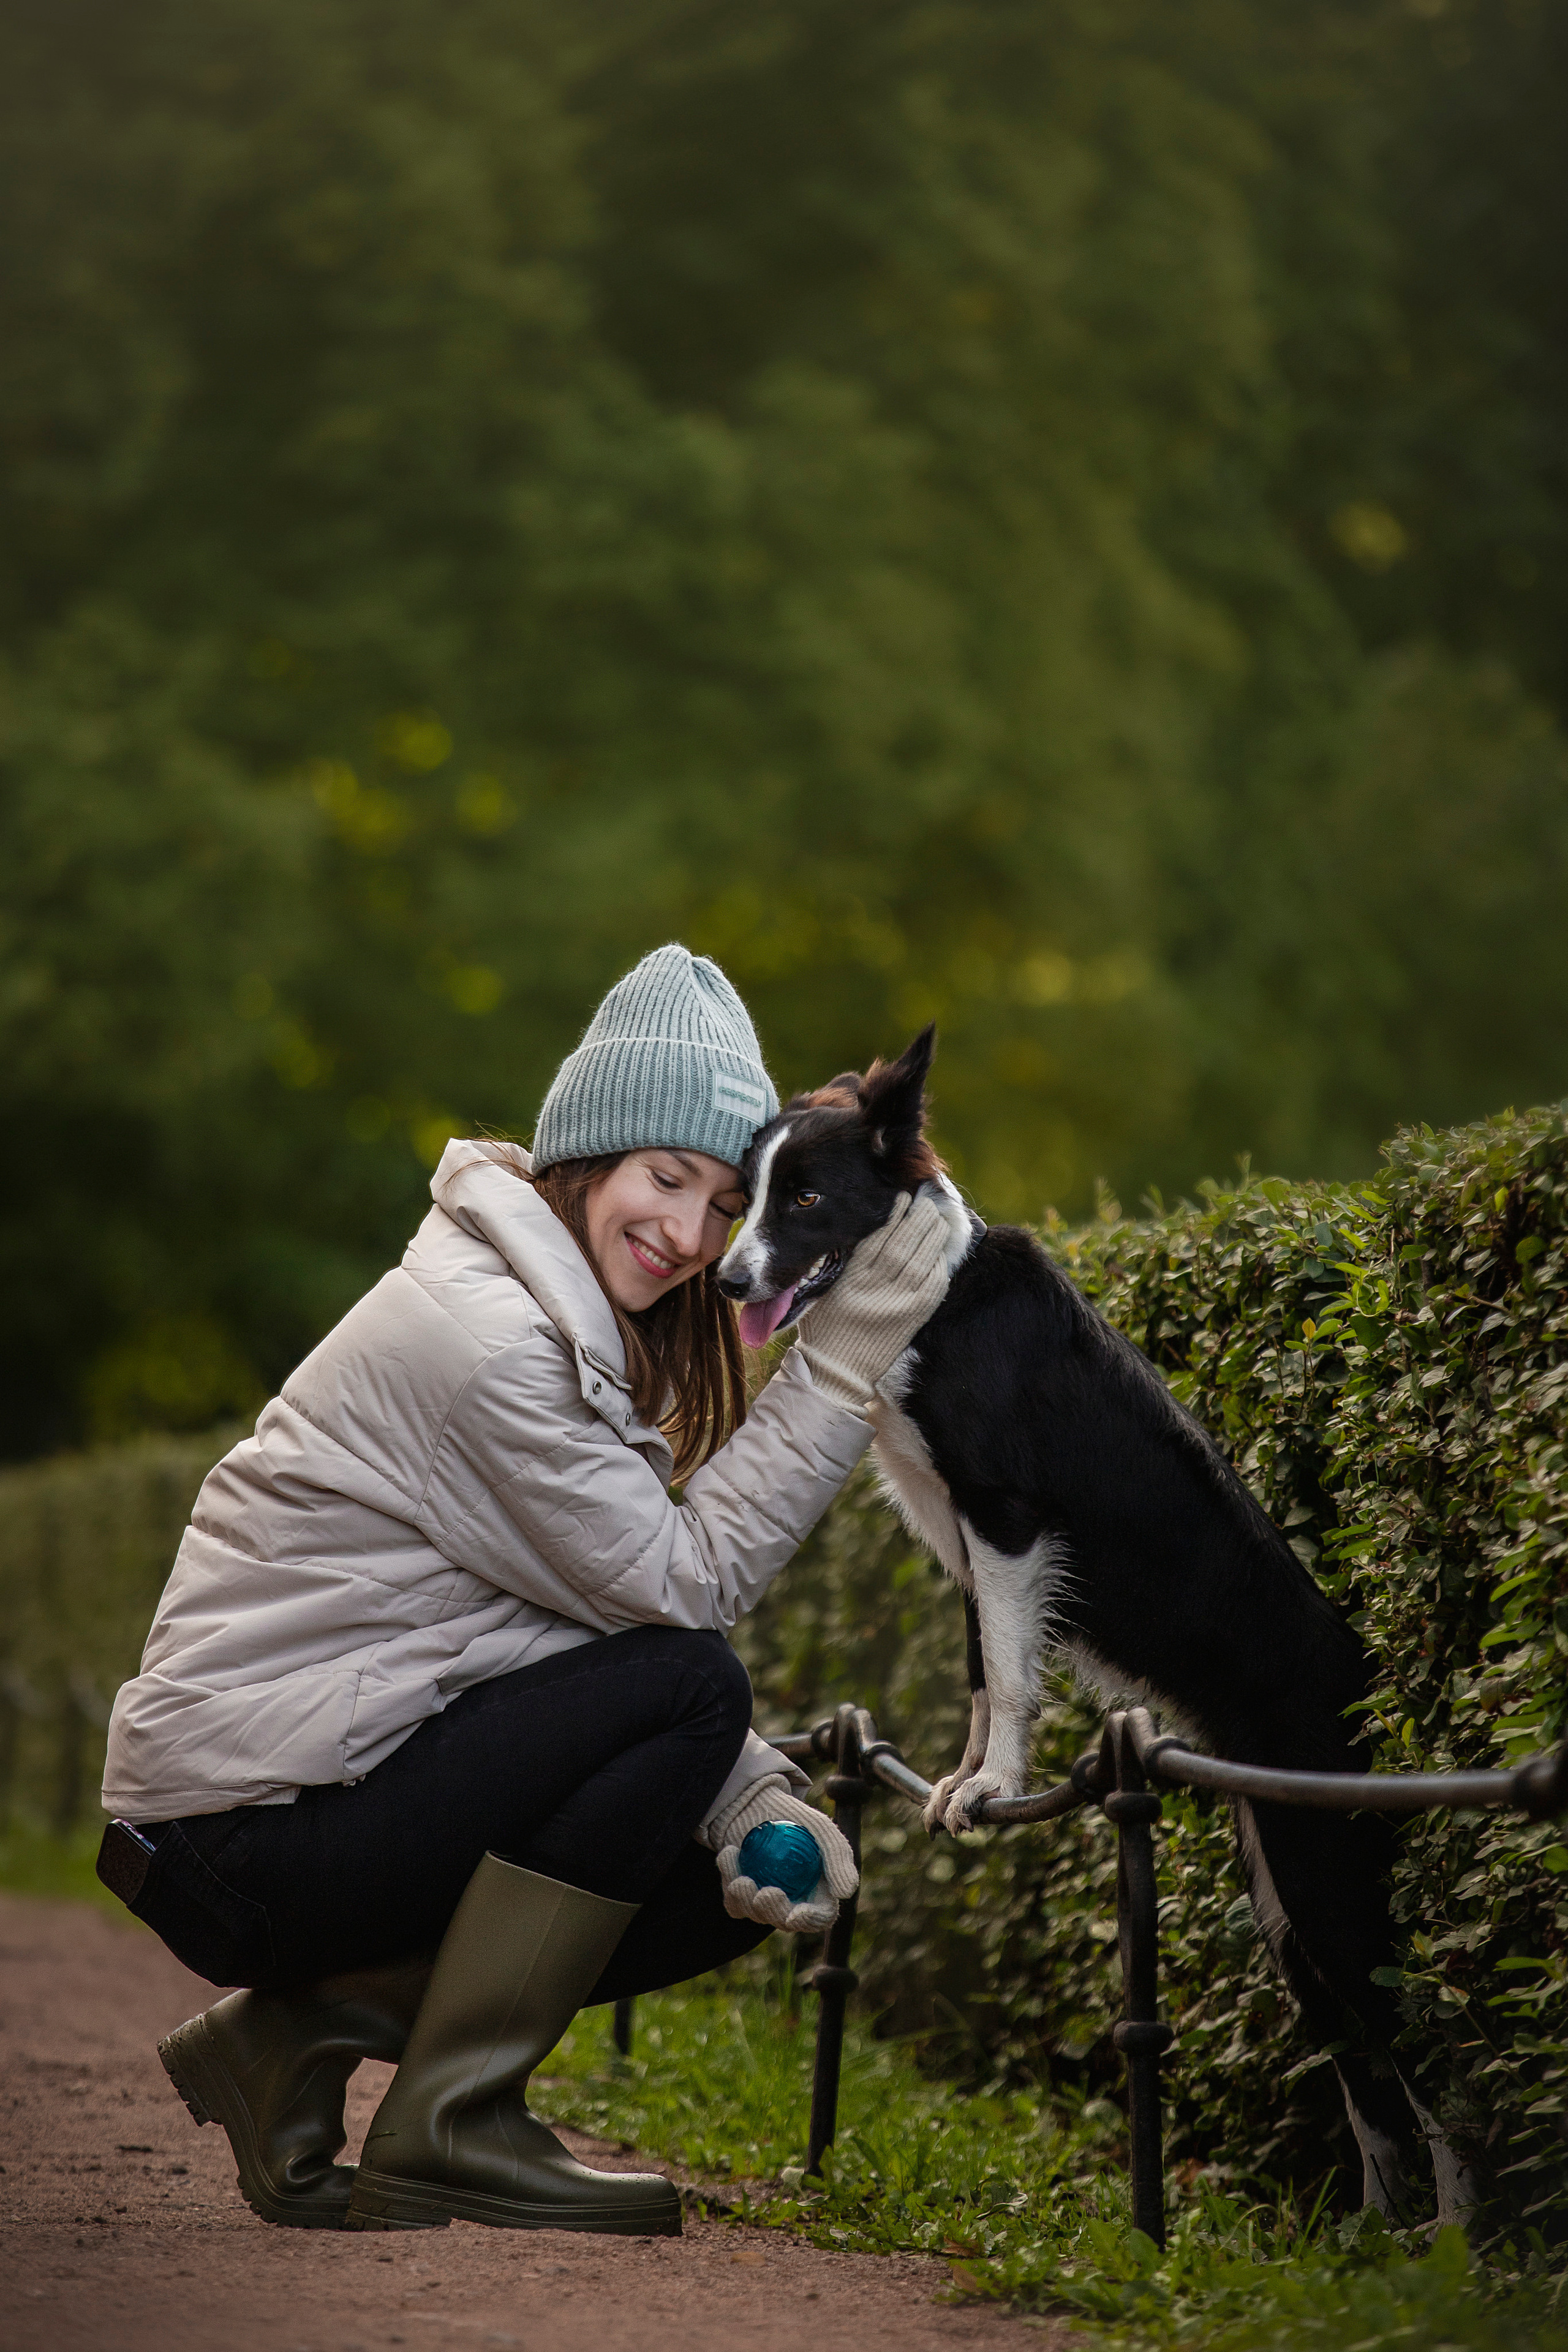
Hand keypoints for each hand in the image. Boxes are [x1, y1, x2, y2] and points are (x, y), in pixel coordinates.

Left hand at [711, 1776, 857, 1933]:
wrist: (758, 1803)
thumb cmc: (795, 1818)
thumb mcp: (821, 1830)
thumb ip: (838, 1858)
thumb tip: (846, 1893)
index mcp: (817, 1893)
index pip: (820, 1917)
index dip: (810, 1920)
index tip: (797, 1914)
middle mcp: (792, 1902)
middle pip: (785, 1921)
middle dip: (773, 1912)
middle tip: (764, 1894)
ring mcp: (764, 1901)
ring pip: (755, 1914)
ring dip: (745, 1897)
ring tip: (740, 1876)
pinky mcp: (740, 1895)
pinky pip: (733, 1901)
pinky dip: (728, 1879)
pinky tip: (728, 1854)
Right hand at [796, 1188, 953, 1410]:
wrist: (837, 1372)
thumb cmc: (824, 1328)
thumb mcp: (822, 1291)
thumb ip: (842, 1263)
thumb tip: (867, 1229)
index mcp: (852, 1280)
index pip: (877, 1238)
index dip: (892, 1215)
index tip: (901, 1197)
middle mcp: (877, 1289)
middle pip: (904, 1243)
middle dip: (917, 1218)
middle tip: (925, 1199)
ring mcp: (900, 1304)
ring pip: (923, 1259)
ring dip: (933, 1235)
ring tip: (937, 1216)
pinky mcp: (914, 1317)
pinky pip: (934, 1284)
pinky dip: (939, 1263)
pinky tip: (940, 1249)